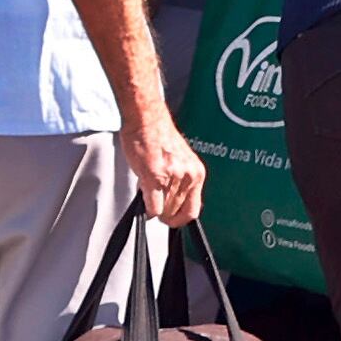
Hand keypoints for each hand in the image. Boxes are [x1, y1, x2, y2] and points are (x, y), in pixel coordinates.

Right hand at [125, 112, 208, 227]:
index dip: (179, 219)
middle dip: (162, 211)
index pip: (193, 211)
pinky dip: (147, 207)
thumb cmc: (158, 137)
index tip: (170, 219)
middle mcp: (188, 176)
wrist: (146, 120)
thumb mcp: (179, 162)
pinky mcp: (155, 176)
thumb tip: (170, 204)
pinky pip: (152, 206)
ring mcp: (173, 177)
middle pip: (175, 212)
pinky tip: (144, 195)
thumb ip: (179, 182)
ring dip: (153, 206)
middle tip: (153, 197)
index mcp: (196, 173)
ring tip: (148, 187)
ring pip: (163, 211)